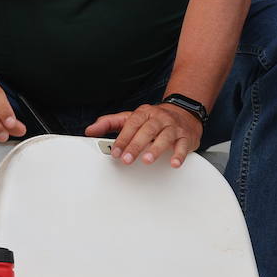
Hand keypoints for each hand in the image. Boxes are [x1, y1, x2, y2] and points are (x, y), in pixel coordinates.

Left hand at [86, 104, 203, 167]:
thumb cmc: (154, 119)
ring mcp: (173, 127)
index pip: (132, 123)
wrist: (184, 113)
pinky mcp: (186, 136)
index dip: (123, 138)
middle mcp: (159, 118)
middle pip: (147, 130)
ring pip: (165, 136)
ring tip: (147, 160)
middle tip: (127, 159)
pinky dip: (179, 154)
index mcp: (144, 113)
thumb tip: (91, 130)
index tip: (115, 151)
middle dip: (136, 145)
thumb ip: (110, 123)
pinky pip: (183, 145)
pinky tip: (174, 163)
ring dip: (156, 148)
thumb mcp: (131, 117)